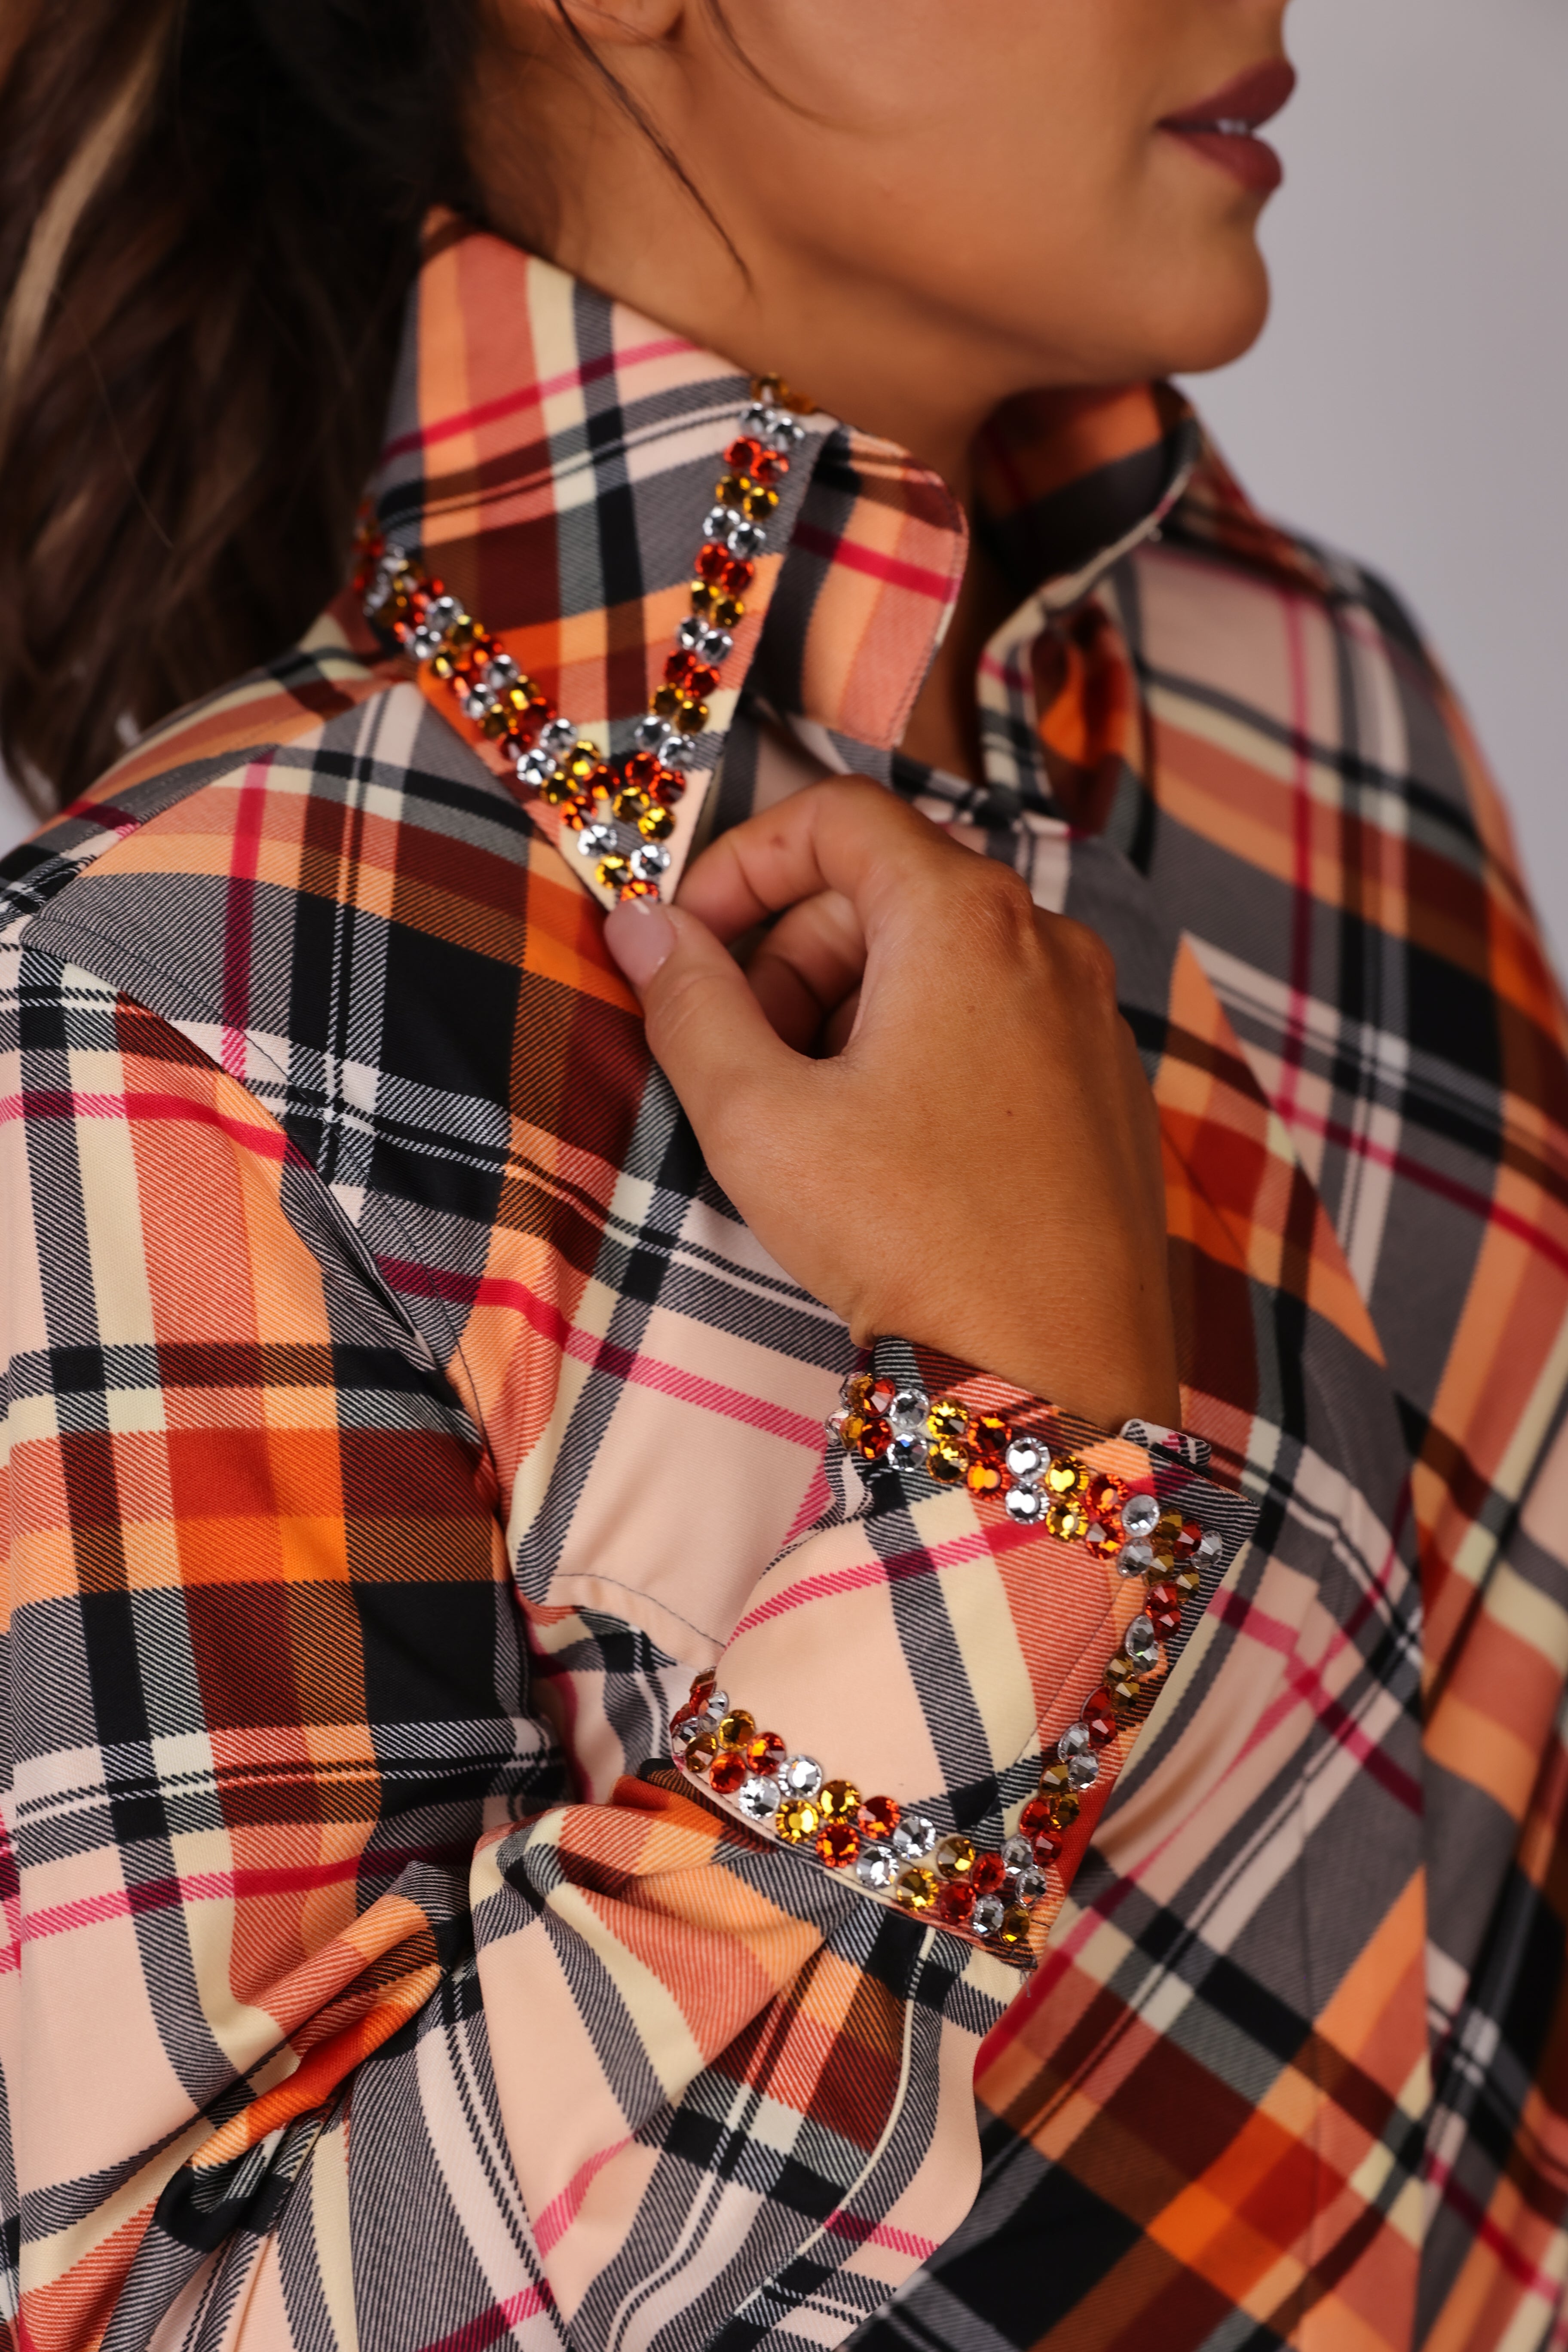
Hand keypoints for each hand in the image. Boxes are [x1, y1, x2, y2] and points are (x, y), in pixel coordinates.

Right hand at [603, 780, 1179, 1431]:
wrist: (1059, 1377)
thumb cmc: (911, 1241)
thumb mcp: (759, 1121)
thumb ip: (689, 1004)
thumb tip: (642, 925)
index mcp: (966, 918)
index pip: (839, 816)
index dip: (742, 861)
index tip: (688, 940)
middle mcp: (1047, 941)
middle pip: (885, 891)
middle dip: (789, 956)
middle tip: (737, 1059)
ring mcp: (1088, 1015)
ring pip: (937, 961)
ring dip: (847, 1011)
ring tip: (807, 1119)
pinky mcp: (1103, 1086)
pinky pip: (992, 1021)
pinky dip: (917, 1049)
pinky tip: (885, 1150)